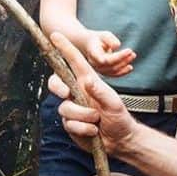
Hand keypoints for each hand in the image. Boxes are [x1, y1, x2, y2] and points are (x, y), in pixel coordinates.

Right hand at [48, 32, 137, 156]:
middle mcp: (77, 93)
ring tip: (97, 120)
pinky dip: (83, 129)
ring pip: (65, 108)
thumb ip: (101, 91)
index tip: (56, 34)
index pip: (74, 62)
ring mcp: (73, 108)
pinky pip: (69, 123)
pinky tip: (94, 131)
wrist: (119, 140)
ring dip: (83, 116)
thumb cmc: (120, 118)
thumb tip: (87, 81)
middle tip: (67, 94)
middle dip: (58, 88)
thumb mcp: (114, 103)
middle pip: (56, 84)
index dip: (65, 48)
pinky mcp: (70, 123)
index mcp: (88, 82)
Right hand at [83, 30, 135, 76]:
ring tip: (133, 56)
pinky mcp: (103, 72)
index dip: (118, 56)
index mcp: (93, 53)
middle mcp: (94, 63)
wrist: (88, 44)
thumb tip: (117, 46)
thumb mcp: (104, 35)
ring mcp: (98, 69)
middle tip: (132, 53)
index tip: (129, 50)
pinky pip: (113, 74)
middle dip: (123, 59)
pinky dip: (122, 72)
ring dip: (124, 65)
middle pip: (111, 65)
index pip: (105, 58)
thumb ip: (110, 39)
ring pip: (112, 71)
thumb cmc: (98, 38)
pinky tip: (130, 67)